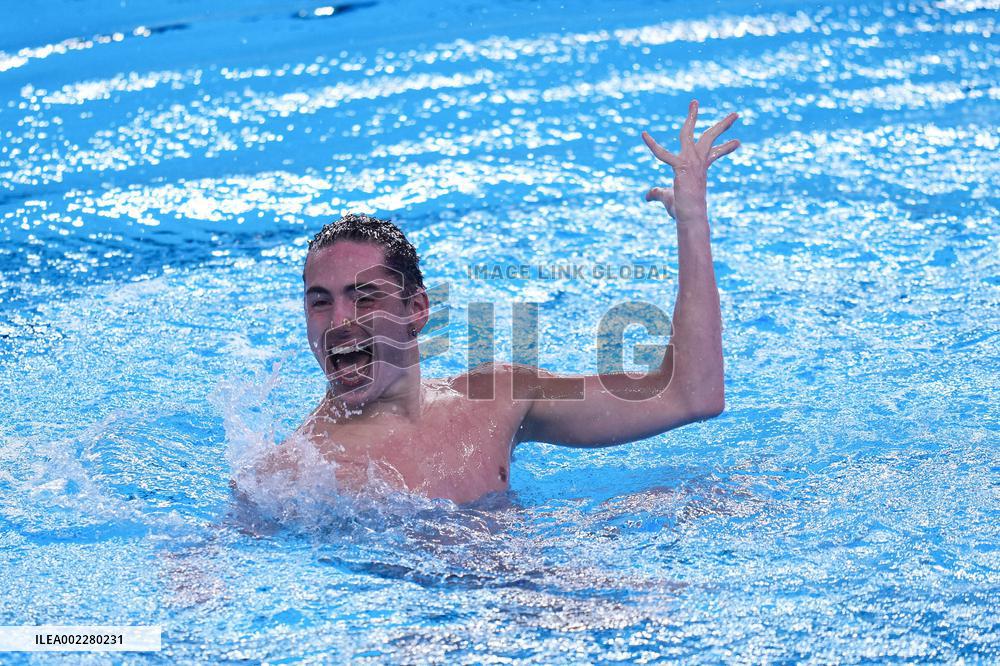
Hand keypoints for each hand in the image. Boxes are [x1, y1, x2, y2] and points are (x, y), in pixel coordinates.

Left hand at [641, 100, 738, 220]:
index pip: (715, 153)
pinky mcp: (680, 167)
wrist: (690, 218)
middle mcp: (698, 162)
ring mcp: (690, 162)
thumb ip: (658, 193)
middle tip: (735, 114)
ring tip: (694, 102)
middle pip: (710, 138)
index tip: (738, 143)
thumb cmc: (682, 210)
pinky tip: (643, 135)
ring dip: (691, 117)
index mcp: (700, 168)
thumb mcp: (668, 198)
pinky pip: (662, 154)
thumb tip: (647, 196)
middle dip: (722, 125)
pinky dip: (651, 146)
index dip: (726, 148)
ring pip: (691, 135)